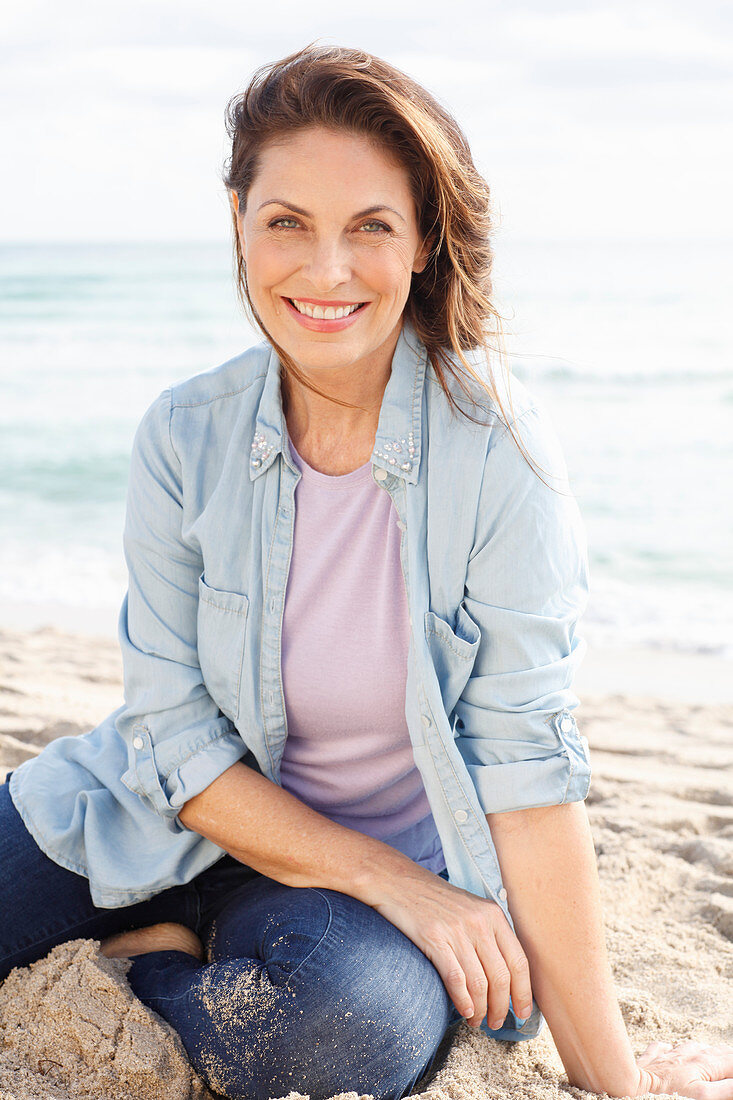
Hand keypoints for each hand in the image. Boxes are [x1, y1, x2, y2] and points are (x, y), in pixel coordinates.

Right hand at [369, 869, 531, 1029]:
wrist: (398, 882)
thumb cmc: (435, 899)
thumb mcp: (470, 907)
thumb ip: (489, 934)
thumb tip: (505, 976)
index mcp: (493, 914)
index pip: (518, 961)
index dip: (523, 992)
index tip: (522, 1012)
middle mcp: (479, 922)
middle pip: (501, 977)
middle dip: (501, 1007)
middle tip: (496, 1022)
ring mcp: (456, 930)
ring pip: (479, 983)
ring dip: (480, 1010)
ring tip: (476, 1020)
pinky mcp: (434, 939)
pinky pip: (456, 979)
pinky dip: (463, 1001)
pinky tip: (464, 1011)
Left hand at [637, 1040, 732, 1098]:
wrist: (633, 1087)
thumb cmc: (669, 1095)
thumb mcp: (702, 1095)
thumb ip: (724, 1088)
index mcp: (704, 1063)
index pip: (730, 1060)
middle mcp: (689, 1054)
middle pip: (715, 1052)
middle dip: (727, 1056)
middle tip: (731, 1058)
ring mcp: (670, 1054)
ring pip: (694, 1047)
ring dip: (707, 1051)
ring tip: (714, 1055)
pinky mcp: (654, 1057)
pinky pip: (667, 1048)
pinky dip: (675, 1049)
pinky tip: (673, 1050)